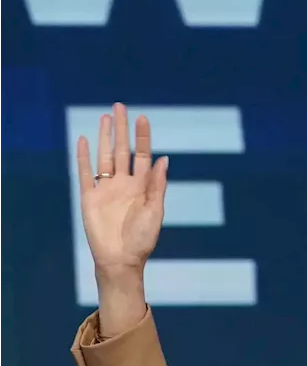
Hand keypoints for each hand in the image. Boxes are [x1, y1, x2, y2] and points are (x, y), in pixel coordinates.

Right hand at [76, 103, 168, 280]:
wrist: (121, 259)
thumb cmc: (142, 239)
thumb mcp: (155, 210)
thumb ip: (157, 185)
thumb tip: (164, 159)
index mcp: (142, 186)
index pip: (142, 155)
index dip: (142, 137)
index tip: (143, 118)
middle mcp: (124, 184)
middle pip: (121, 150)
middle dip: (121, 129)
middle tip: (120, 106)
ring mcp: (106, 189)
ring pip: (104, 157)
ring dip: (104, 137)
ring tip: (105, 118)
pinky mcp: (89, 197)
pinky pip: (85, 173)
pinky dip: (83, 157)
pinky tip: (84, 140)